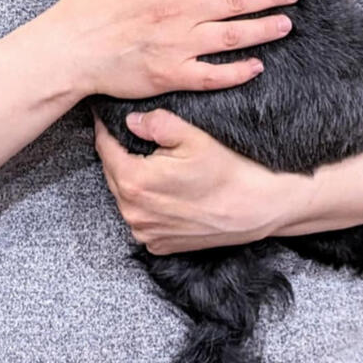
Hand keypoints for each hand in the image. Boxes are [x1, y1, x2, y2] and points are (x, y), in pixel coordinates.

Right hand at [55, 0, 298, 100]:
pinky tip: (257, 65)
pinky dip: (238, 71)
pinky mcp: (172, 75)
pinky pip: (214, 75)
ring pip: (233, 35)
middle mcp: (179, 9)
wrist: (69, 49)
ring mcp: (178, 44)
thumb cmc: (87, 1)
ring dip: (264, 28)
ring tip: (286, 23)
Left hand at [92, 106, 298, 254]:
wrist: (256, 209)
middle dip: (120, 155)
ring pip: (125, 197)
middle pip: (113, 174)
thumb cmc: (227, 172)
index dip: (106, 130)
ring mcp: (145, 232)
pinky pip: (141, 218)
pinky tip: (166, 192)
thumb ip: (156, 123)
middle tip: (135, 138)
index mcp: (135, 181)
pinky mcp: (158, 244)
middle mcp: (133, 211)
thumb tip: (131, 121)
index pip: (105, 149)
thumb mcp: (193, 136)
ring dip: (132, 180)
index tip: (107, 118)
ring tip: (155, 165)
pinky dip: (146, 204)